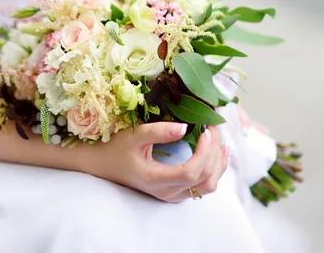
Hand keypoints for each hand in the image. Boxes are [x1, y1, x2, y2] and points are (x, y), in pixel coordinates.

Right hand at [80, 123, 228, 201]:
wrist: (103, 165)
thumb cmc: (116, 148)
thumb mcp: (133, 135)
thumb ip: (158, 131)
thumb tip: (186, 128)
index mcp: (155, 179)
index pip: (190, 173)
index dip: (204, 153)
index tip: (206, 131)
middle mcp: (166, 192)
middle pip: (204, 179)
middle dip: (214, 152)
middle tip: (213, 127)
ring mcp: (172, 195)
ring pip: (208, 187)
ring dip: (218, 163)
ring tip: (220, 141)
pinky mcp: (176, 192)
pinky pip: (203, 187)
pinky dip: (214, 170)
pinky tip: (216, 153)